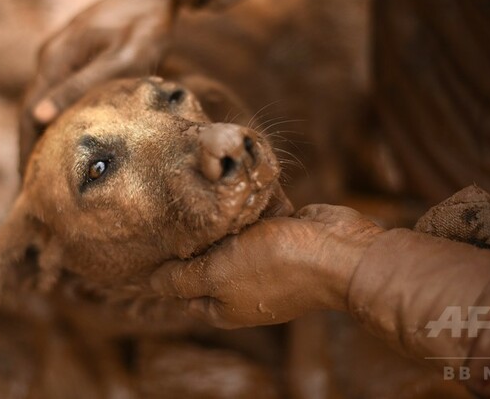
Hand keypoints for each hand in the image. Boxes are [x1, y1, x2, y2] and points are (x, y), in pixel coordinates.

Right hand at [20, 0, 176, 170]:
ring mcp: (59, 55)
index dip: (25, 150)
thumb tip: (38, 118)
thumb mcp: (119, 60)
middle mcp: (50, 57)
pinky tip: (64, 139)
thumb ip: (80, 87)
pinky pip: (56, 93)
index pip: (28, 115)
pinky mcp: (73, 55)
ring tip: (44, 173)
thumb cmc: (143, 25)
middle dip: (28, 150)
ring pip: (41, 103)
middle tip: (31, 189)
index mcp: (55, 60)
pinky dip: (54, 120)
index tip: (26, 184)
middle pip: (29, 112)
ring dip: (40, 137)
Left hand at [149, 204, 382, 327]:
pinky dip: (249, 204)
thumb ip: (182, 279)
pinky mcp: (283, 235)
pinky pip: (256, 218)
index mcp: (224, 306)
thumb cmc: (275, 266)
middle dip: (194, 237)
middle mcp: (242, 286)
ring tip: (202, 190)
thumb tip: (151, 283)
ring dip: (221, 217)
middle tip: (175, 208)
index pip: (182, 292)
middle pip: (206, 262)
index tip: (153, 239)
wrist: (338, 252)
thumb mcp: (216, 275)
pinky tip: (236, 184)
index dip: (166, 269)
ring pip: (231, 236)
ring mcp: (264, 261)